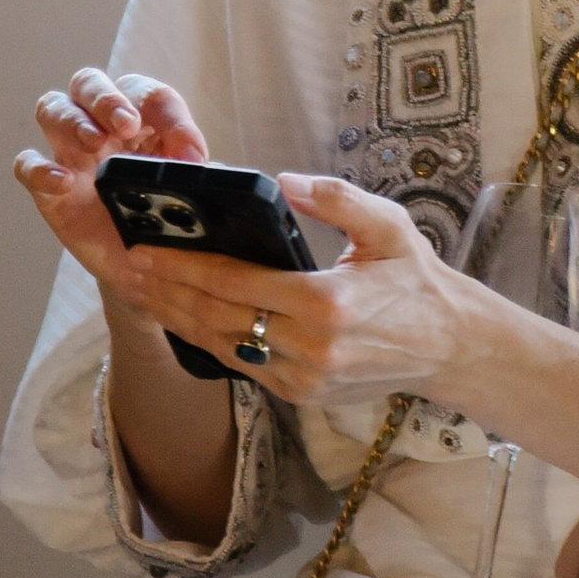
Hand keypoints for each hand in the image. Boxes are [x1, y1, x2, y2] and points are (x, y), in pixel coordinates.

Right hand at [13, 67, 209, 308]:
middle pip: (90, 84)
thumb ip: (202, 181)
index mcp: (144, 120)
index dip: (166, 114)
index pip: (148, 95)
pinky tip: (62, 180)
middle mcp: (101, 126)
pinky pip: (28, 165)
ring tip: (95, 143)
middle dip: (107, 98)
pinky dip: (40, 167)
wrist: (149, 271)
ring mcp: (70, 154)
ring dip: (74, 120)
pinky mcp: (49, 188)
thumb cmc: (172, 220)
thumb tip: (208, 170)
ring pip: (54, 109)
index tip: (186, 149)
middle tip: (126, 124)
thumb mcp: (196, 201)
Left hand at [110, 173, 465, 398]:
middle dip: (167, 293)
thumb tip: (285, 183)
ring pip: (222, 346)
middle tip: (128, 270)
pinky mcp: (302, 394)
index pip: (236, 283)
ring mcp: (304, 377)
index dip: (184, 268)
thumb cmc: (417, 280)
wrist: (450, 346)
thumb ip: (337, 199)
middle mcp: (310, 347)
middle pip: (217, 317)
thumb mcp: (388, 226)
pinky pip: (242, 364)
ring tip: (143, 293)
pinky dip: (207, 340)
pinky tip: (183, 318)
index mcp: (327, 303)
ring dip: (178, 319)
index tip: (147, 252)